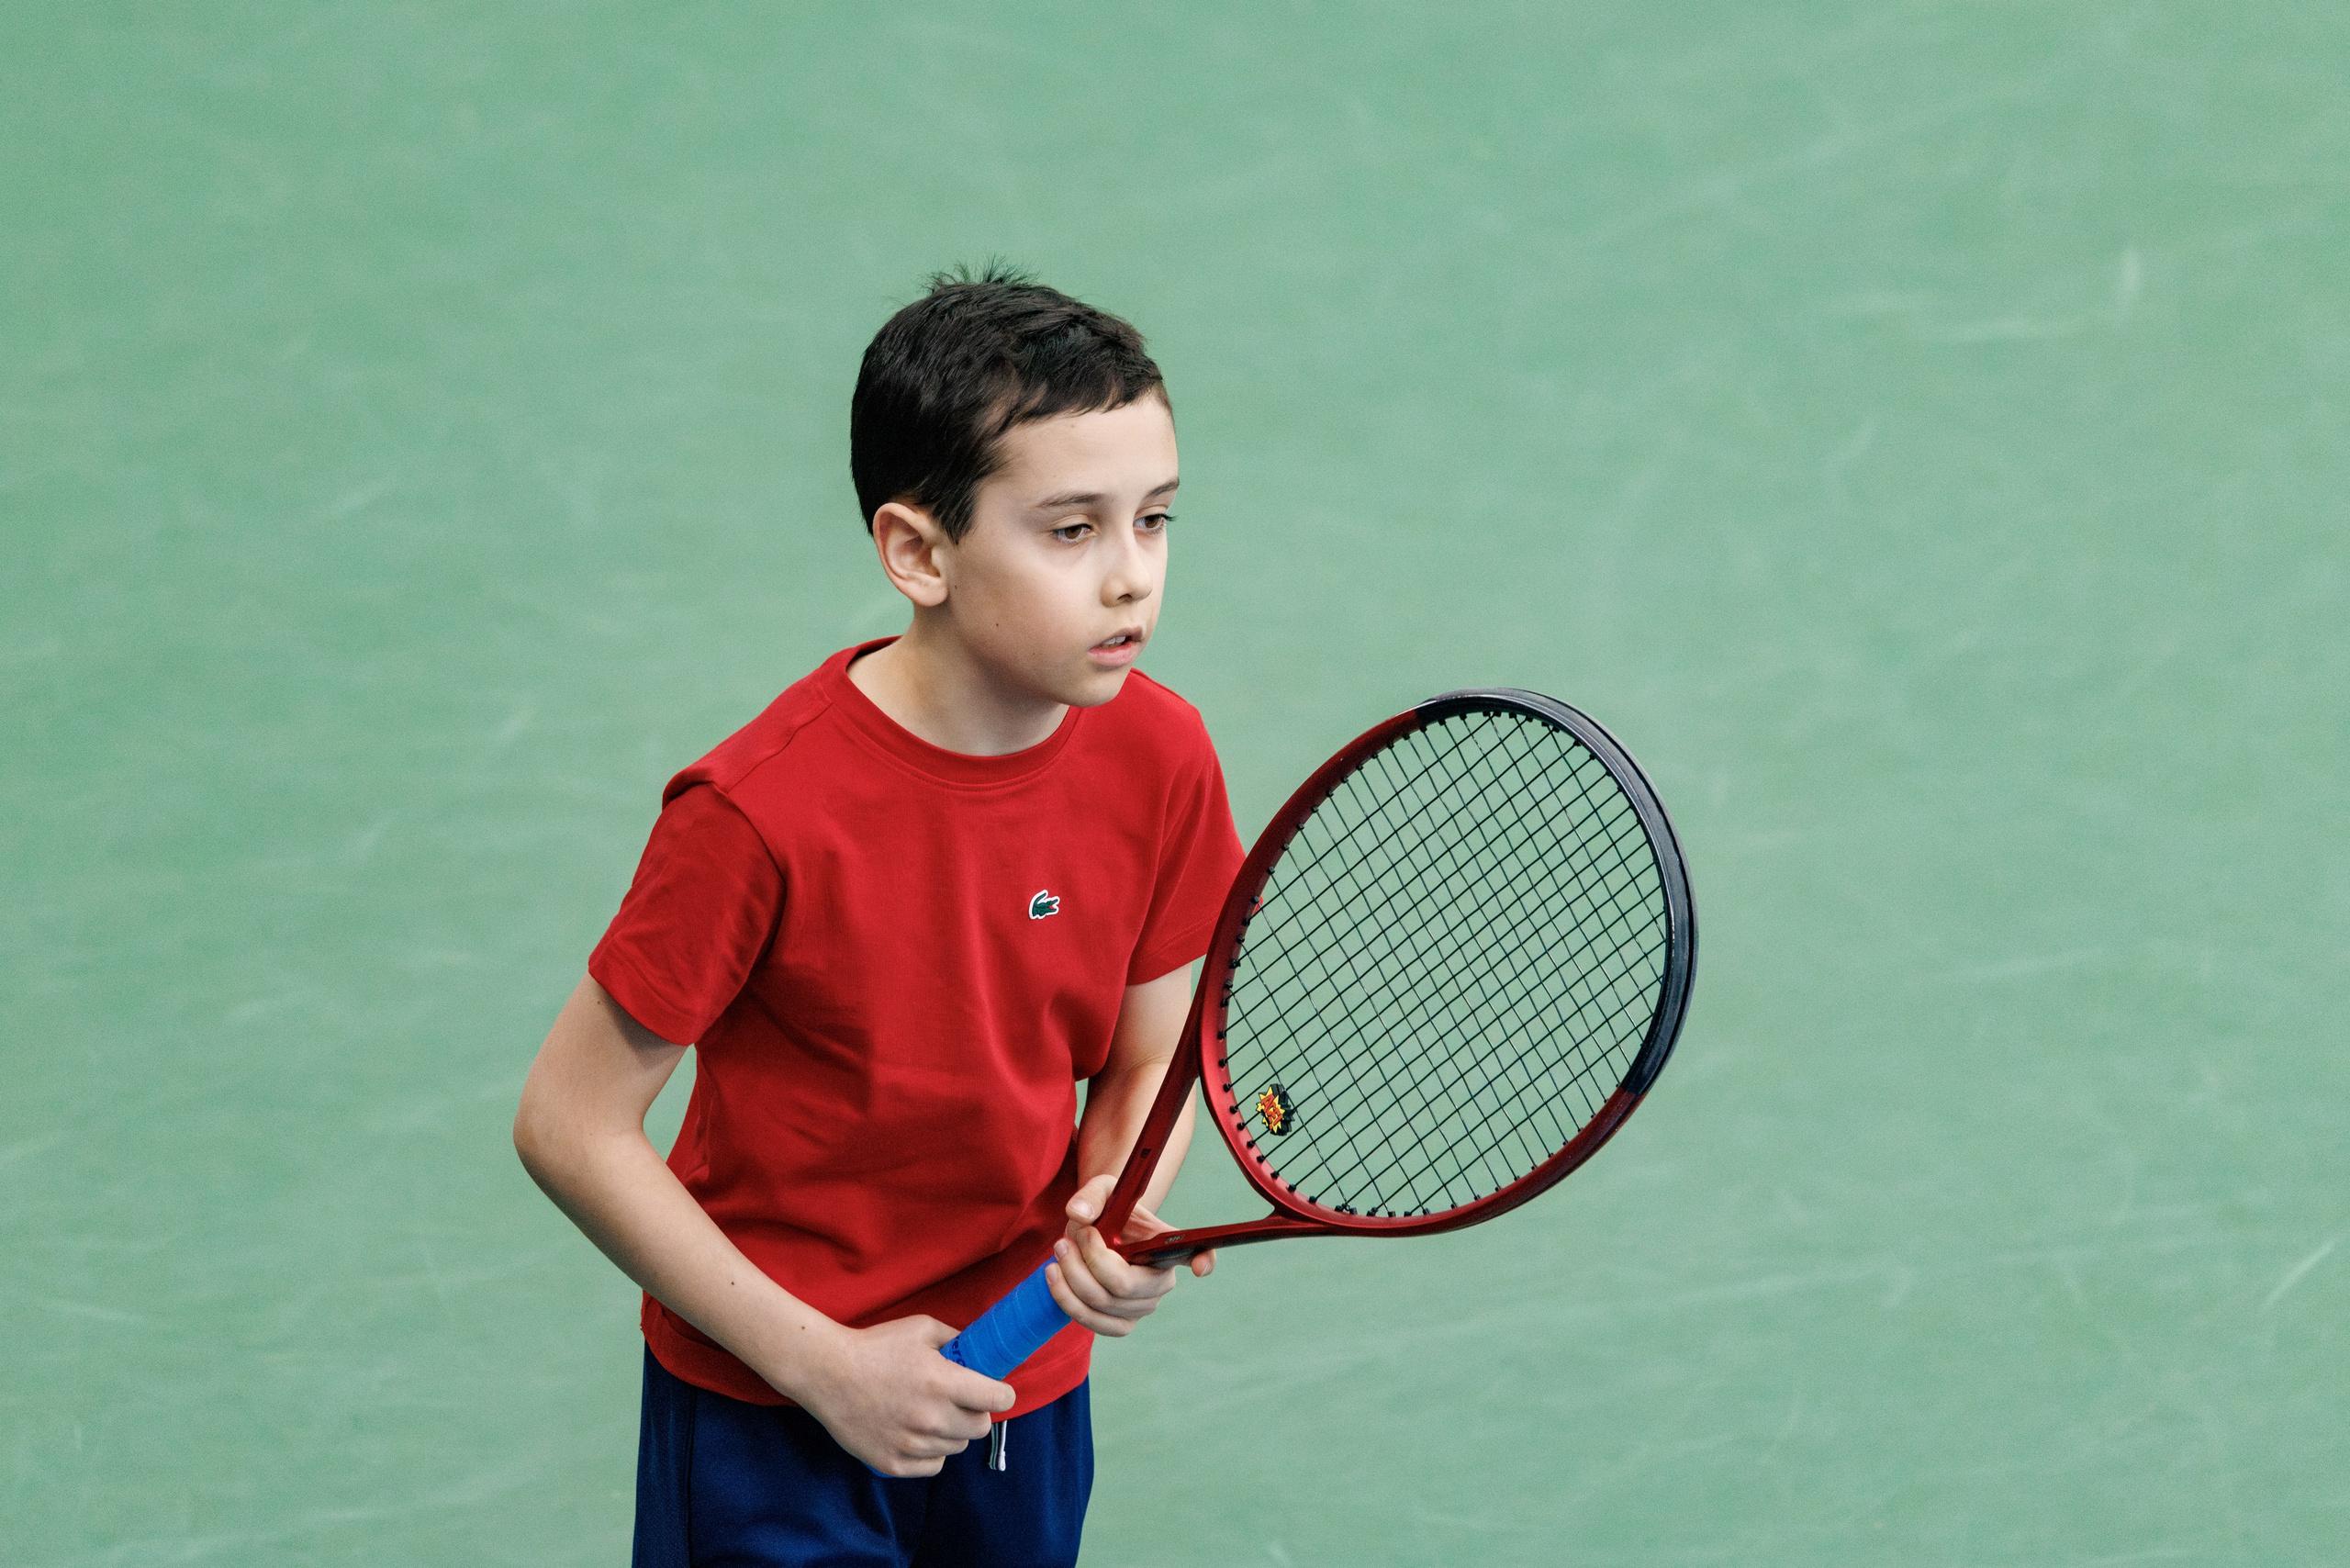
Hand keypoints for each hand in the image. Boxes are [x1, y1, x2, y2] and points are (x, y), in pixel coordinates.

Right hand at [791, 1315, 1015, 1476]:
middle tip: (960, 1401)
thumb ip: (956, 1339)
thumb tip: (979, 1349)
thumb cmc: (876, 1346)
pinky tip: (918, 1433)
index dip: (1001, 1393)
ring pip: (957, 1447)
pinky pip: (934, 1466)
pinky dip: (932, 1452)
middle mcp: (932, 1418)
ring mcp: (912, 1444)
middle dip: (976, 1413)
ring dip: (952, 1431)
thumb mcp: (921, 1328)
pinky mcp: (893, 1463)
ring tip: (931, 1413)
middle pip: (980, 1428)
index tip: (994, 1390)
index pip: (999, 1400)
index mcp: (943, 1383)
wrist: (828, 1373)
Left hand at [1045, 1175, 1215, 1336]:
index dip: (1204, 1260)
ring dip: (1071, 1277)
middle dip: (1089, 1260)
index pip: (1197, 1253)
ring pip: (1102, 1304)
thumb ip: (1091, 1196)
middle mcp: (1161, 1281)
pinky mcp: (1120, 1323)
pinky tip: (1055, 1275)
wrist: (1094, 1232)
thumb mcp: (1103, 1190)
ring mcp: (1142, 1307)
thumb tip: (1079, 1214)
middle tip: (1069, 1236)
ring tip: (1059, 1249)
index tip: (1199, 1267)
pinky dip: (1067, 1300)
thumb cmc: (1107, 1210)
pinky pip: (1093, 1322)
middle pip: (1124, 1286)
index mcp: (1167, 1245)